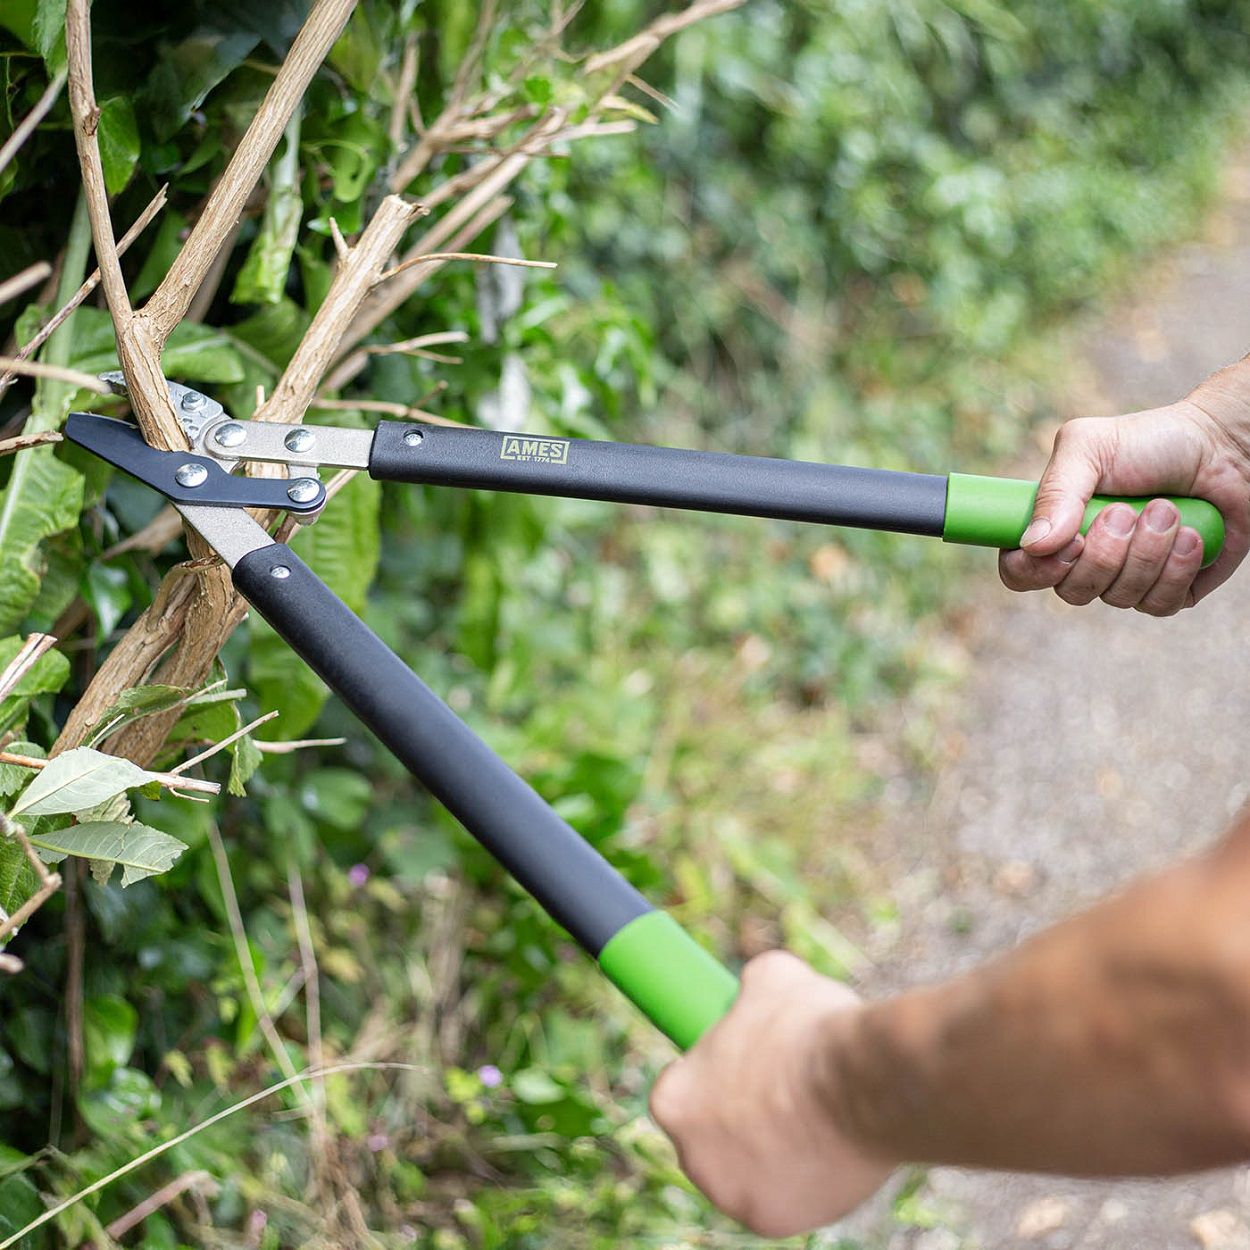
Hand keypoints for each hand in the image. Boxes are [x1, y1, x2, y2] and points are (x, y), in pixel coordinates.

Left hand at [648, 951, 894, 1236]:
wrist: (865, 1086)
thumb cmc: (810, 1029)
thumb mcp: (770, 978)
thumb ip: (748, 991)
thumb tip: (752, 988)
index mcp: (673, 1099)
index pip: (680, 1088)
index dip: (710, 1073)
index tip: (739, 1063)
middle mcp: (690, 1156)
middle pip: (708, 1135)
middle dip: (736, 1115)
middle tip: (778, 1088)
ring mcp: (730, 1195)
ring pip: (745, 1169)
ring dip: (767, 1148)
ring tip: (809, 1114)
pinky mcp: (772, 1222)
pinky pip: (782, 1197)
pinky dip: (801, 1179)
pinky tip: (824, 1147)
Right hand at [999, 375, 1249, 612]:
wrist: (1225, 447)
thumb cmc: (1152, 441)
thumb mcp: (1089, 447)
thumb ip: (1055, 491)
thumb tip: (1033, 545)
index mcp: (1055, 528)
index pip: (1019, 571)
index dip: (1036, 569)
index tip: (1070, 542)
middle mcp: (1086, 560)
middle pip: (1072, 592)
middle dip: (1107, 552)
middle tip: (1129, 510)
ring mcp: (1128, 579)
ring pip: (1119, 597)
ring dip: (1148, 552)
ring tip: (1168, 509)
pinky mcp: (1171, 590)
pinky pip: (1159, 604)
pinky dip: (1177, 568)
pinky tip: (1190, 535)